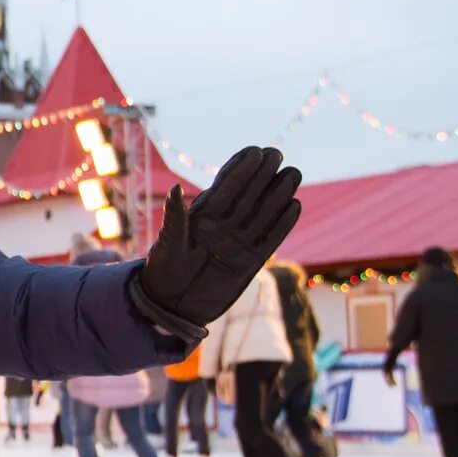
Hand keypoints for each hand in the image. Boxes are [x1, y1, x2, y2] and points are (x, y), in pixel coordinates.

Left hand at [127, 145, 303, 338]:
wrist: (171, 306)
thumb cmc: (162, 272)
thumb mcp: (168, 244)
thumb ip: (176, 218)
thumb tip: (175, 188)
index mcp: (202, 216)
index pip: (225, 187)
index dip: (239, 168)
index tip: (254, 150)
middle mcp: (223, 225)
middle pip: (248, 195)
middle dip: (262, 174)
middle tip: (277, 154)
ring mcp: (238, 242)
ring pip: (263, 214)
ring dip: (278, 194)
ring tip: (292, 173)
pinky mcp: (250, 262)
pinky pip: (270, 239)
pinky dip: (283, 224)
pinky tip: (295, 206)